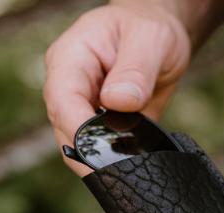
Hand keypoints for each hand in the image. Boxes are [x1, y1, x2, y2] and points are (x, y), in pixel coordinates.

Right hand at [43, 3, 190, 176]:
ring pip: (81, 145)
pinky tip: (134, 169)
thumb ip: (135, 69)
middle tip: (118, 174)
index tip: (100, 149)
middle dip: (88, 154)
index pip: (62, 99)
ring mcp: (85, 108)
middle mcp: (71, 86)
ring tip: (128, 175)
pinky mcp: (103, 125)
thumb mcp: (150, 38)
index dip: (77, 128)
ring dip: (102, 161)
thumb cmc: (150, 27)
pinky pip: (103, 149)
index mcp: (71, 59)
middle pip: (65, 129)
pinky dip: (116, 161)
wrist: (161, 35)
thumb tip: (118, 101)